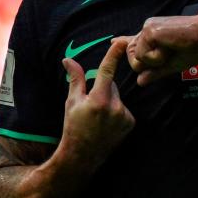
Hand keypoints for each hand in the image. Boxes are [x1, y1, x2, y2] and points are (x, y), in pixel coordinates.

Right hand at [58, 39, 135, 167]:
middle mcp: (114, 107)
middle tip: (90, 104)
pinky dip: (116, 111)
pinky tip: (106, 123)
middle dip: (102, 88)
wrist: (82, 155)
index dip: (114, 54)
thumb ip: (75, 79)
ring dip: (109, 100)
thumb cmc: (73, 126)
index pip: (107, 71)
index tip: (123, 42)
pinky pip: (123, 109)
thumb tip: (68, 59)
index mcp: (98, 100)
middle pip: (111, 85)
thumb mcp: (71, 102)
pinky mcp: (130, 123)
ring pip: (117, 97)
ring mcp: (124, 116)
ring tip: (97, 116)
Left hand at [122, 15, 197, 85]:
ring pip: (137, 58)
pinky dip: (157, 57)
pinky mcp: (148, 31)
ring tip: (171, 49)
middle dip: (148, 65)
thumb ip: (154, 72)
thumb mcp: (171, 64)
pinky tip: (170, 47)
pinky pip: (144, 55)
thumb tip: (139, 82)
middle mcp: (147, 30)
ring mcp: (146, 29)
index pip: (134, 41)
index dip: (122, 42)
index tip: (113, 42)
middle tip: (169, 55)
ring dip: (155, 61)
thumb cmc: (195, 48)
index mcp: (153, 35)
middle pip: (133, 57)